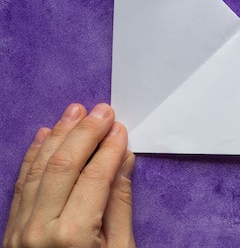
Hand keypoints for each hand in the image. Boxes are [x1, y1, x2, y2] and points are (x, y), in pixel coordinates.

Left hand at [3, 103, 135, 247]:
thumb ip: (119, 205)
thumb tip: (123, 160)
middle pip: (63, 166)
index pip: (94, 177)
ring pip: (38, 169)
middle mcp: (39, 230)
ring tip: (77, 110)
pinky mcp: (10, 230)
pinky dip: (32, 155)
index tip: (122, 128)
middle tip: (104, 109)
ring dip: (59, 135)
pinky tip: (45, 134)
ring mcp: (19, 230)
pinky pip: (20, 183)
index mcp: (73, 238)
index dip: (110, 149)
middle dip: (86, 133)